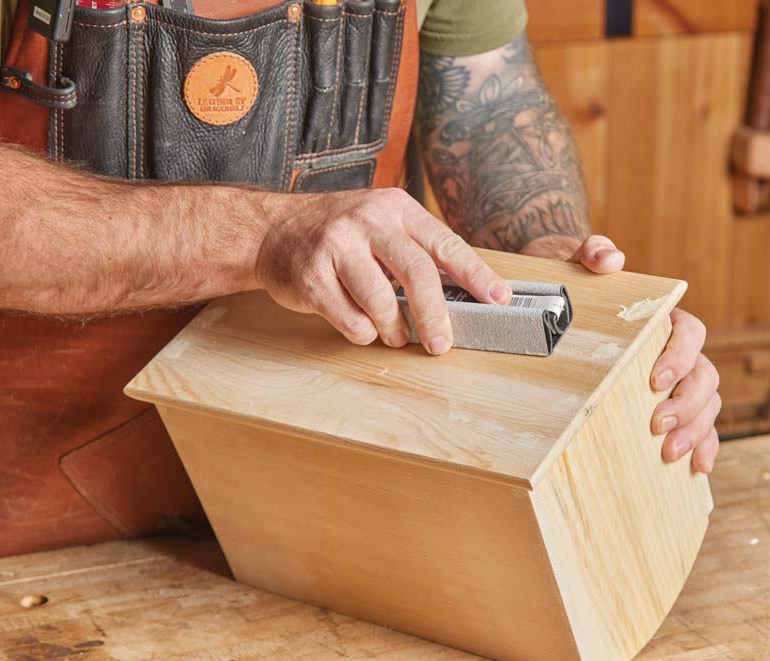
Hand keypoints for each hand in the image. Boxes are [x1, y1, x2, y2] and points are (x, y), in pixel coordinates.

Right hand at [256, 187, 511, 354]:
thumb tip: (467, 294)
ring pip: (382, 302)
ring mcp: (337, 247)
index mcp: (396, 208)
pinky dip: (364, 332)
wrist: (271, 229)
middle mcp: (368, 221)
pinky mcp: (312, 276)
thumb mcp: (382, 223)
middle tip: (443, 344)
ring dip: (395, 330)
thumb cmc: (339, 233)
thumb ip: (419, 251)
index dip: (476, 275)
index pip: (446, 244)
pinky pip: (351, 319)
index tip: (498, 300)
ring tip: (397, 336)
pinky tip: (363, 327)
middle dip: (436, 316)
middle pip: (418, 273)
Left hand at [523, 234, 720, 472]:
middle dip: (688, 404)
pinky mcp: (670, 407)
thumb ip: (593, 253)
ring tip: (669, 454)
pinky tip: (698, 467)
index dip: (680, 356)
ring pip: (707, 405)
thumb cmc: (576, 285)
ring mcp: (678, 382)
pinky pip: (700, 427)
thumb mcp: (577, 264)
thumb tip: (609, 259)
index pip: (690, 334)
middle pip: (705, 376)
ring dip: (695, 430)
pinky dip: (704, 446)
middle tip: (659, 426)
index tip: (656, 379)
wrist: (564, 307)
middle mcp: (679, 352)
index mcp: (666, 320)